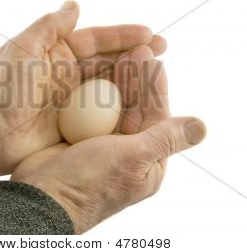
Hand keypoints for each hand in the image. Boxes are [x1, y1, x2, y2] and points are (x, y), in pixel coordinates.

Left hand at [0, 1, 166, 182]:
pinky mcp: (78, 126)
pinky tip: (144, 105)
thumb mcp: (23, 48)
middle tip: (162, 51)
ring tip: (159, 73)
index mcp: (58, 54)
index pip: (97, 41)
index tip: (149, 33)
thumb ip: (50, 26)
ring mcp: (76, 102)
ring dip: (134, 80)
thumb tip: (74, 4)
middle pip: (109, 62)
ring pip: (112, 87)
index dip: (122, 36)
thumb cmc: (2, 88)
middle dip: (136, 55)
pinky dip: (125, 109)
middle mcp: (70, 76)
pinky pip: (106, 115)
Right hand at [11, 54, 206, 233]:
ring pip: (115, 106)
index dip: (157, 88)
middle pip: (137, 108)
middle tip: (138, 50)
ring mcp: (103, 144)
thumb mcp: (133, 159)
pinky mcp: (81, 138)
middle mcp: (128, 151)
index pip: (158, 117)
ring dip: (119, 81)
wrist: (42, 197)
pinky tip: (97, 72)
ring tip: (121, 55)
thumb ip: (166, 139)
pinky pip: (93, 110)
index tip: (155, 60)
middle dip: (138, 79)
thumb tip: (203, 127)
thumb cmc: (90, 183)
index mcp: (148, 161)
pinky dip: (96, 91)